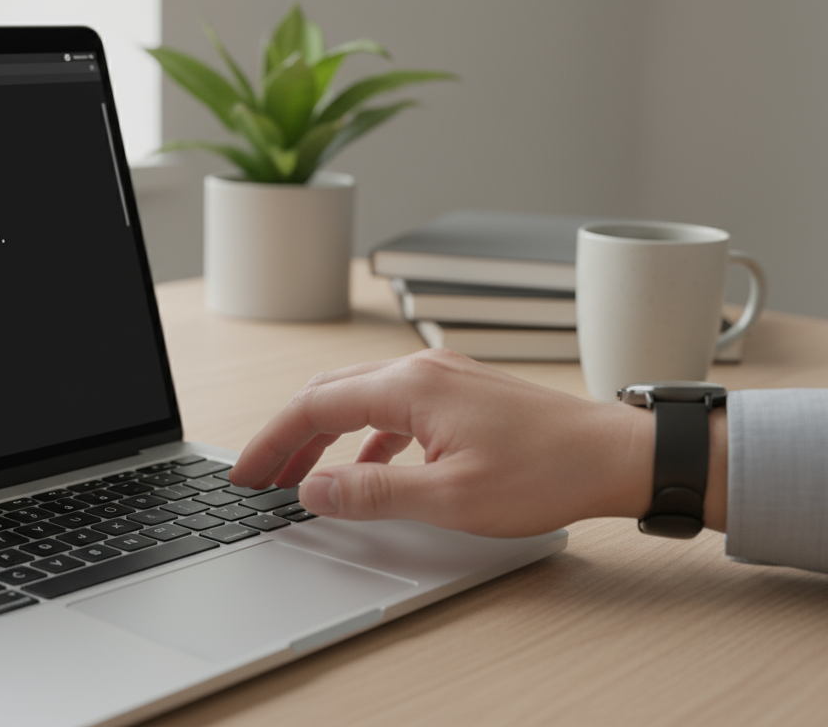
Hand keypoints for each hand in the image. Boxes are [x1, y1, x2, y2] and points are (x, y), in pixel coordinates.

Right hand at [228, 349, 659, 537]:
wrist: (619, 457)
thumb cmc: (547, 472)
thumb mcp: (449, 497)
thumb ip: (371, 492)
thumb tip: (312, 489)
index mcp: (409, 386)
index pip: (313, 406)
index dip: (271, 442)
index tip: (246, 474)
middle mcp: (421, 370)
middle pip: (329, 394)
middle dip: (288, 436)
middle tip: (260, 475)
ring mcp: (444, 377)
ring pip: (360, 399)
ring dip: (324, 436)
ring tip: (303, 477)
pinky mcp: (462, 393)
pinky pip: (394, 409)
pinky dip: (365, 437)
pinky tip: (369, 469)